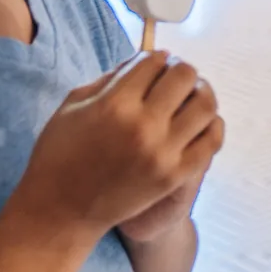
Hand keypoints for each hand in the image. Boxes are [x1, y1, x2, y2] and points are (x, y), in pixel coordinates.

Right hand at [9, 54, 225, 240]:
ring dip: (199, 93)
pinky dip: (211, 125)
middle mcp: (143, 126)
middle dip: (178, 70)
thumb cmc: (59, 156)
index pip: (154, 61)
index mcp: (114, 105)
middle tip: (172, 79)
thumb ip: (112, 77)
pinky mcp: (175, 175)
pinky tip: (198, 123)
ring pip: (205, 104)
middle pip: (184, 75)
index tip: (153, 65)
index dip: (155, 58)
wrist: (60, 213)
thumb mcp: (73, 106)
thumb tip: (151, 59)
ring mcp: (163, 152)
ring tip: (189, 97)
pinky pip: (212, 139)